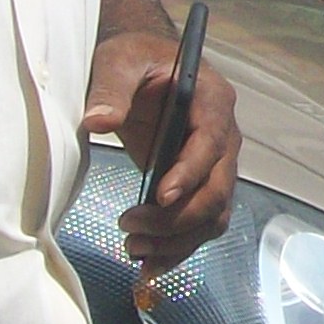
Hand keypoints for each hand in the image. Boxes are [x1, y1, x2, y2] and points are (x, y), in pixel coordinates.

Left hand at [81, 32, 240, 279]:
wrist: (143, 67)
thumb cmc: (134, 59)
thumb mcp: (119, 62)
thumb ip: (112, 89)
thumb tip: (99, 121)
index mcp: (212, 100)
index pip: (211, 142)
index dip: (191, 172)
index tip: (160, 196)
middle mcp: (224, 136)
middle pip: (218, 188)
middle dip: (178, 218)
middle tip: (130, 226)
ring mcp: (216, 164)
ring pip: (214, 214)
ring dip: (179, 240)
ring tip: (134, 250)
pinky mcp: (199, 185)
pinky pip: (202, 224)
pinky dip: (179, 248)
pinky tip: (148, 264)